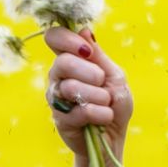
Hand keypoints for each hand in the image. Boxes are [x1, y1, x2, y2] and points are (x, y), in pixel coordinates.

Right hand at [42, 26, 132, 156]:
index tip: (86, 51)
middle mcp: (58, 76)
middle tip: (102, 82)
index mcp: (70, 60)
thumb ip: (98, 56)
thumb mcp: (113, 75)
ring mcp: (56, 97)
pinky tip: (104, 117)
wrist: (113, 136)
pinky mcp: (60, 119)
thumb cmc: (114, 103)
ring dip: (98, 96)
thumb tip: (84, 30)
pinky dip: (100, 113)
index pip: (54, 38)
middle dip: (90, 72)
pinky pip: (80, 111)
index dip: (67, 39)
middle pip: (63, 62)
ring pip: (71, 88)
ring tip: (106, 103)